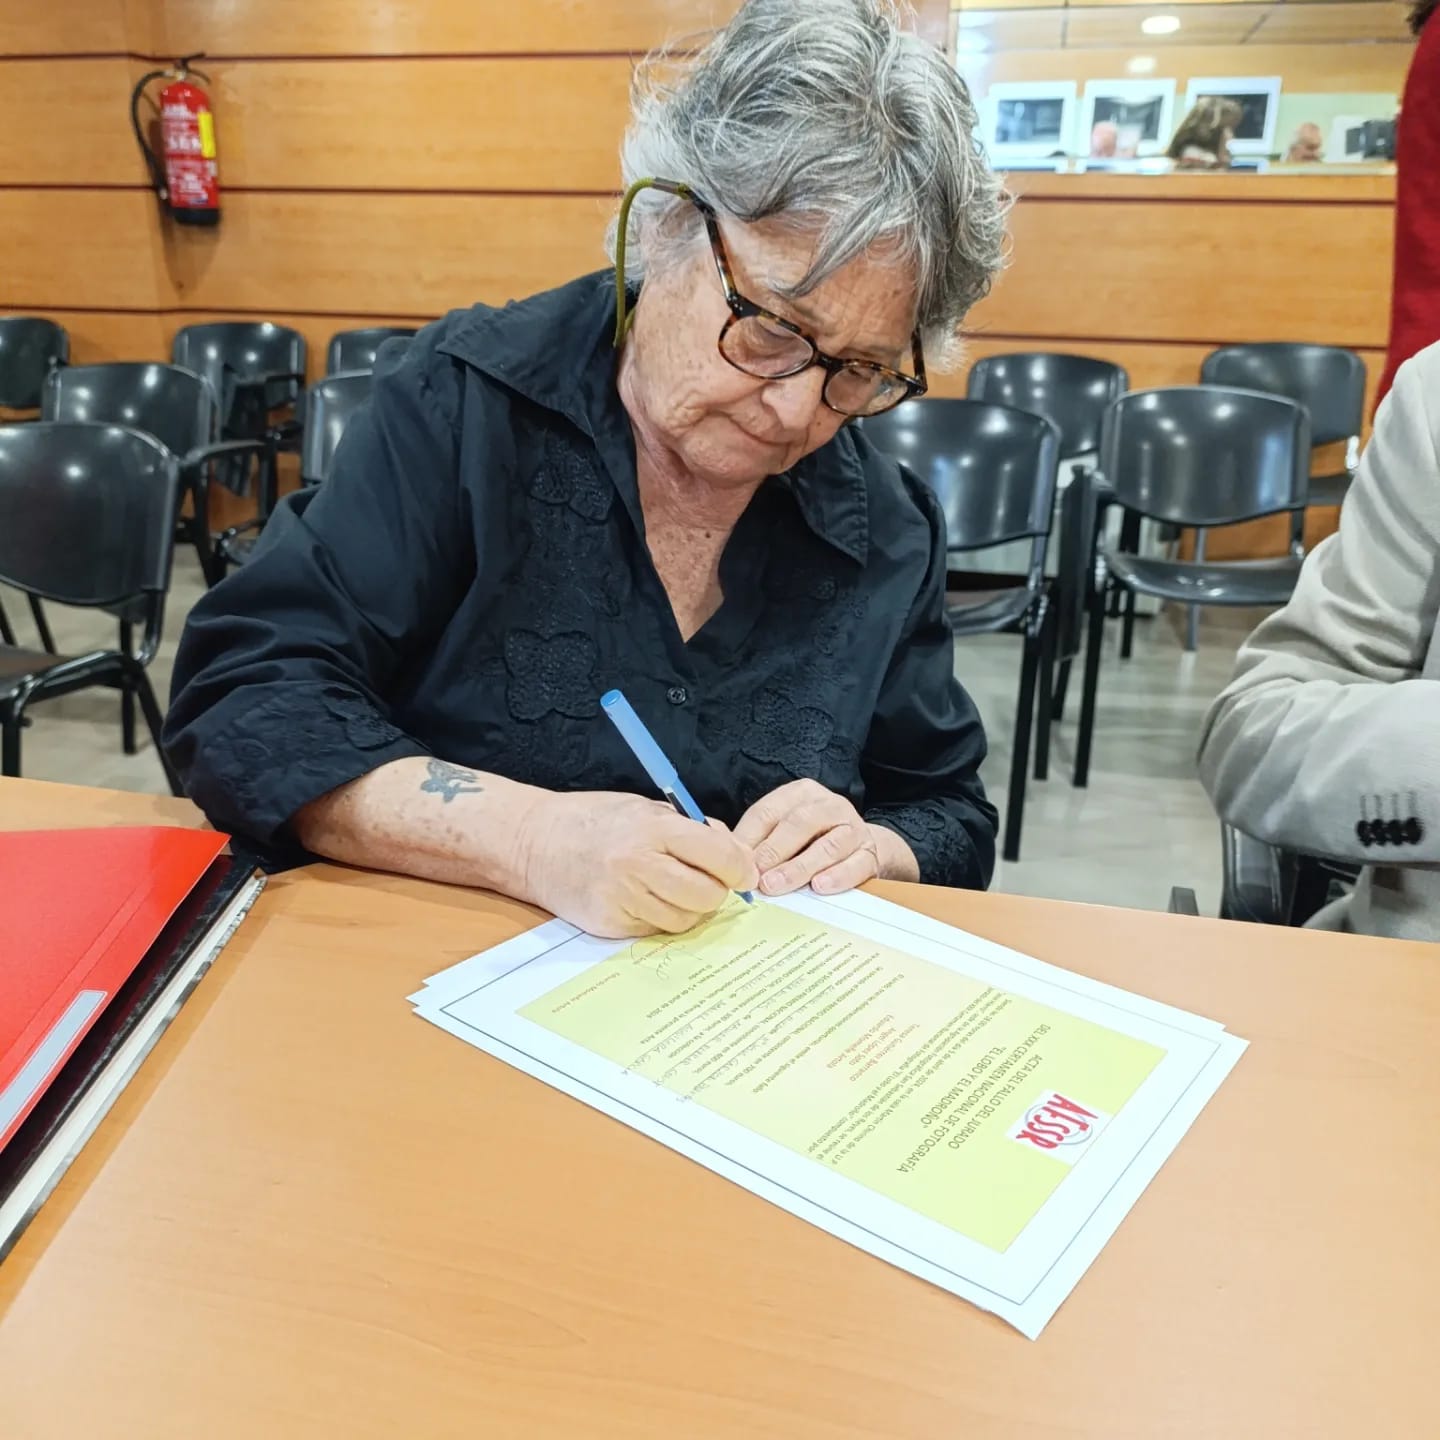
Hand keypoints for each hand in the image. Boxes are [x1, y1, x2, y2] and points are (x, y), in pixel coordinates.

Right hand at [518, 790, 758, 938]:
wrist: (534, 842)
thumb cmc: (594, 820)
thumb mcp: (646, 808)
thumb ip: (692, 829)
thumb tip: (735, 854)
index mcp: (652, 828)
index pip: (719, 856)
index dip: (740, 868)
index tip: (744, 872)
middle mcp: (638, 865)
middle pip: (707, 895)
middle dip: (716, 891)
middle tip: (708, 881)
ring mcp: (622, 898)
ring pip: (685, 920)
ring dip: (690, 908)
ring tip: (673, 887)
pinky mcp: (610, 924)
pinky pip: (656, 930)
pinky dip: (661, 917)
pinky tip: (646, 898)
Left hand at [733, 779, 918, 895]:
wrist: (864, 848)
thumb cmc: (812, 841)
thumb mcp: (784, 831)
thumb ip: (757, 840)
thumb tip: (723, 855)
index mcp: (801, 794)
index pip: (769, 811)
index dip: (749, 836)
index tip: (732, 859)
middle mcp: (829, 805)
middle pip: (799, 824)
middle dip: (773, 850)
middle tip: (754, 875)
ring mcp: (853, 828)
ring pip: (827, 845)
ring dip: (799, 867)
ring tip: (777, 885)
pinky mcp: (870, 853)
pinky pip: (855, 864)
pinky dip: (837, 876)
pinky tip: (819, 886)